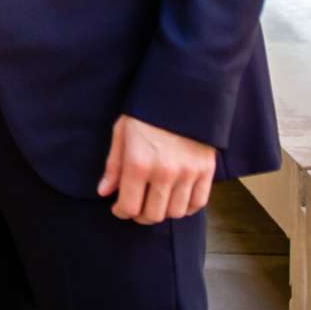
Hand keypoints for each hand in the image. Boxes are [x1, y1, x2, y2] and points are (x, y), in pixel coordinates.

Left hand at [97, 114, 214, 223]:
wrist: (181, 93)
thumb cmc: (146, 112)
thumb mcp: (121, 133)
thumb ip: (113, 166)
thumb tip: (104, 192)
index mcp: (138, 163)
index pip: (130, 206)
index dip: (121, 212)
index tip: (119, 208)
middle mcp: (164, 172)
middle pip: (153, 215)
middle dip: (141, 215)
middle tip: (137, 208)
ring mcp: (188, 173)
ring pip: (175, 212)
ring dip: (163, 212)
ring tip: (156, 202)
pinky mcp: (206, 171)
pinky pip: (198, 203)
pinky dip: (187, 208)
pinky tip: (176, 200)